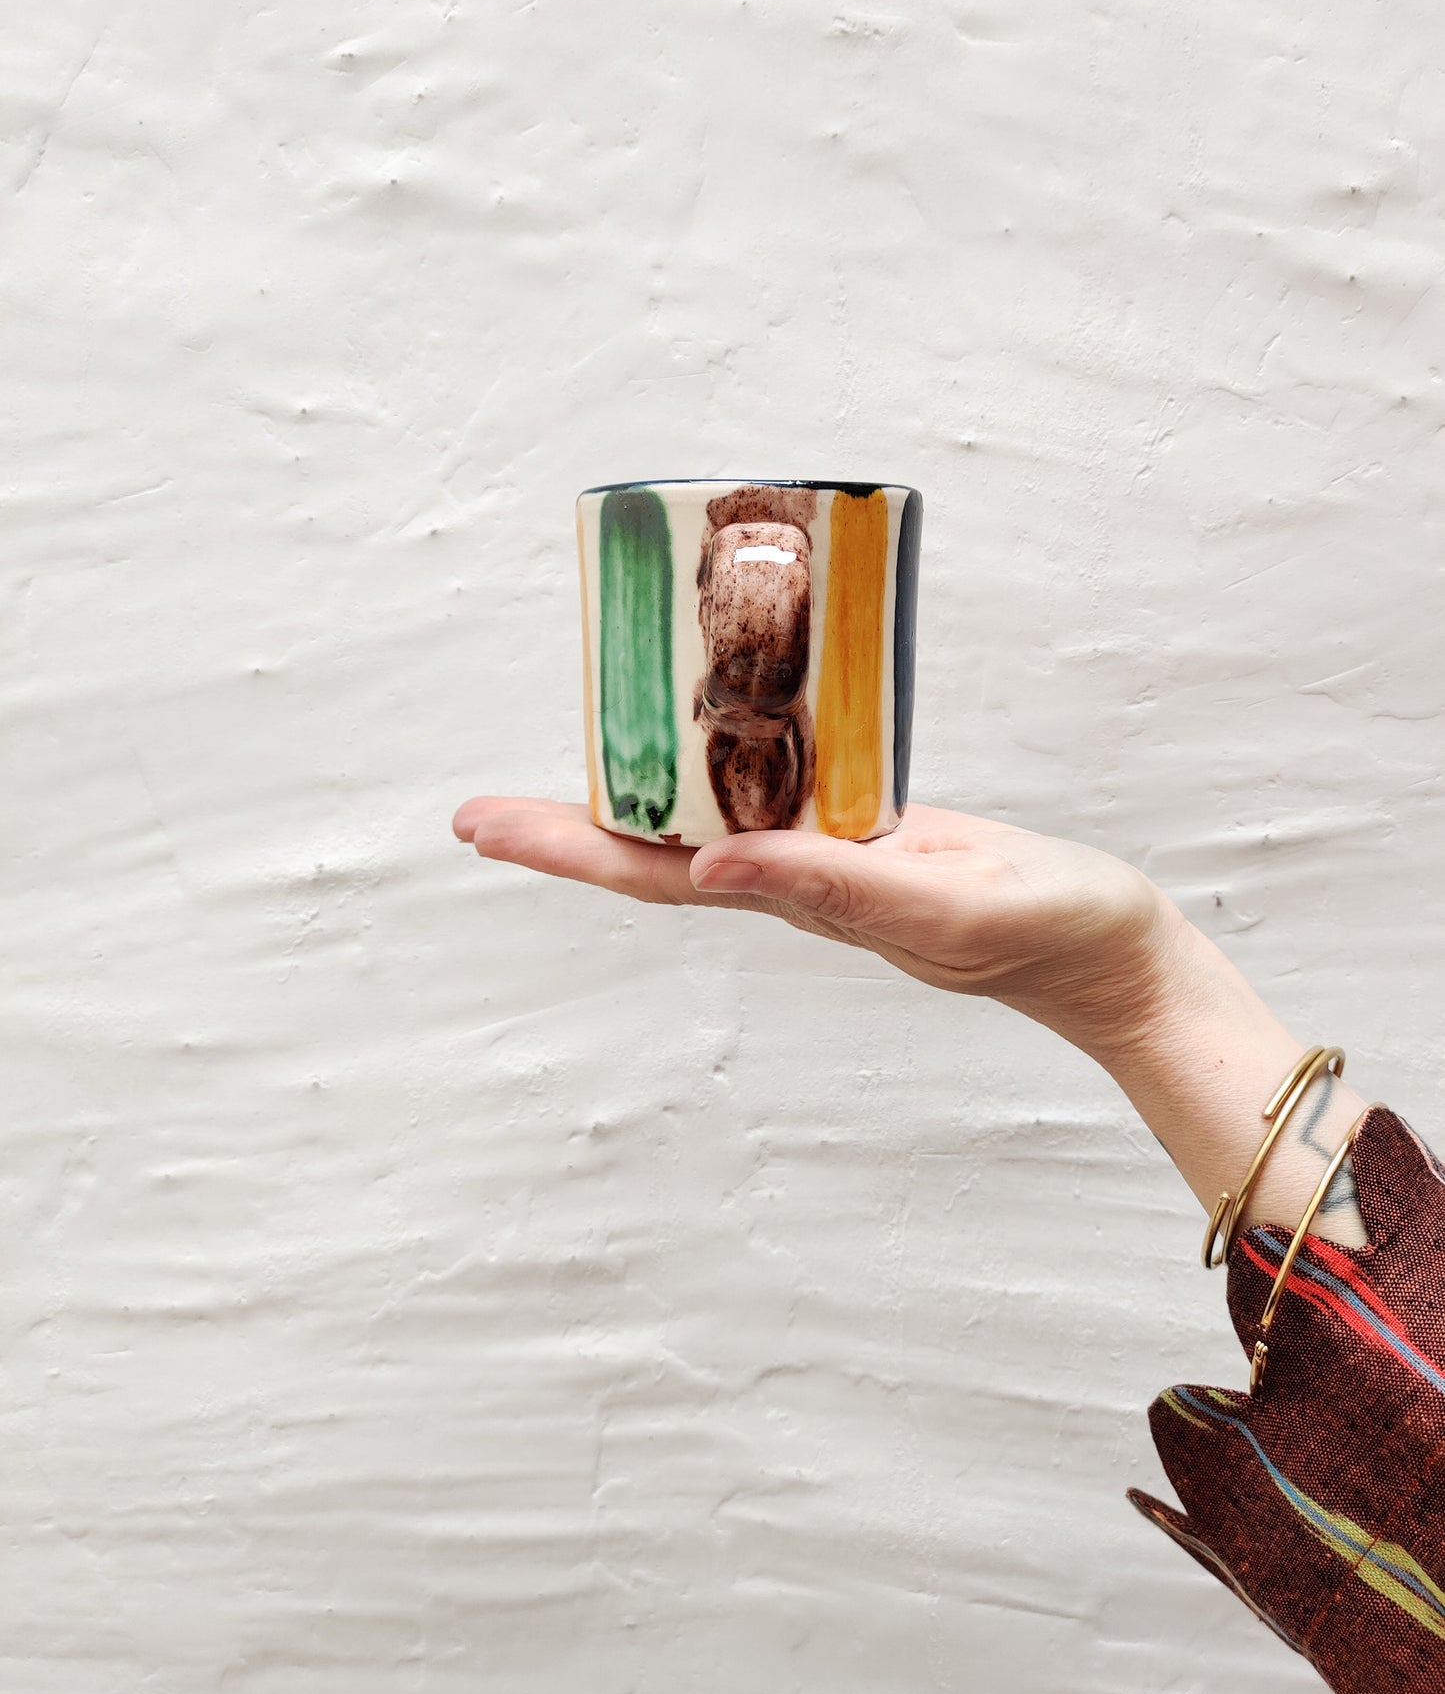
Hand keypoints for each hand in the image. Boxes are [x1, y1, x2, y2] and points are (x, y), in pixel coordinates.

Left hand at [450, 797, 1170, 1053]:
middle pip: (655, 851)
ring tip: (565, 762)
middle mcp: (793, 878)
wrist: (1108, 952)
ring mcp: (828, 855)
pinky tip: (697, 741)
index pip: (654, 873)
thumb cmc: (1042, 928)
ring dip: (630, 796)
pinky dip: (716, 762)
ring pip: (705, 820)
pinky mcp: (870, 829)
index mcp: (798, 896)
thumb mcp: (941, 898)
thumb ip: (835, 883)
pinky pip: (769, 792)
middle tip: (474, 811)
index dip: (565, 849)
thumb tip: (711, 868)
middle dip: (565, 829)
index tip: (482, 827)